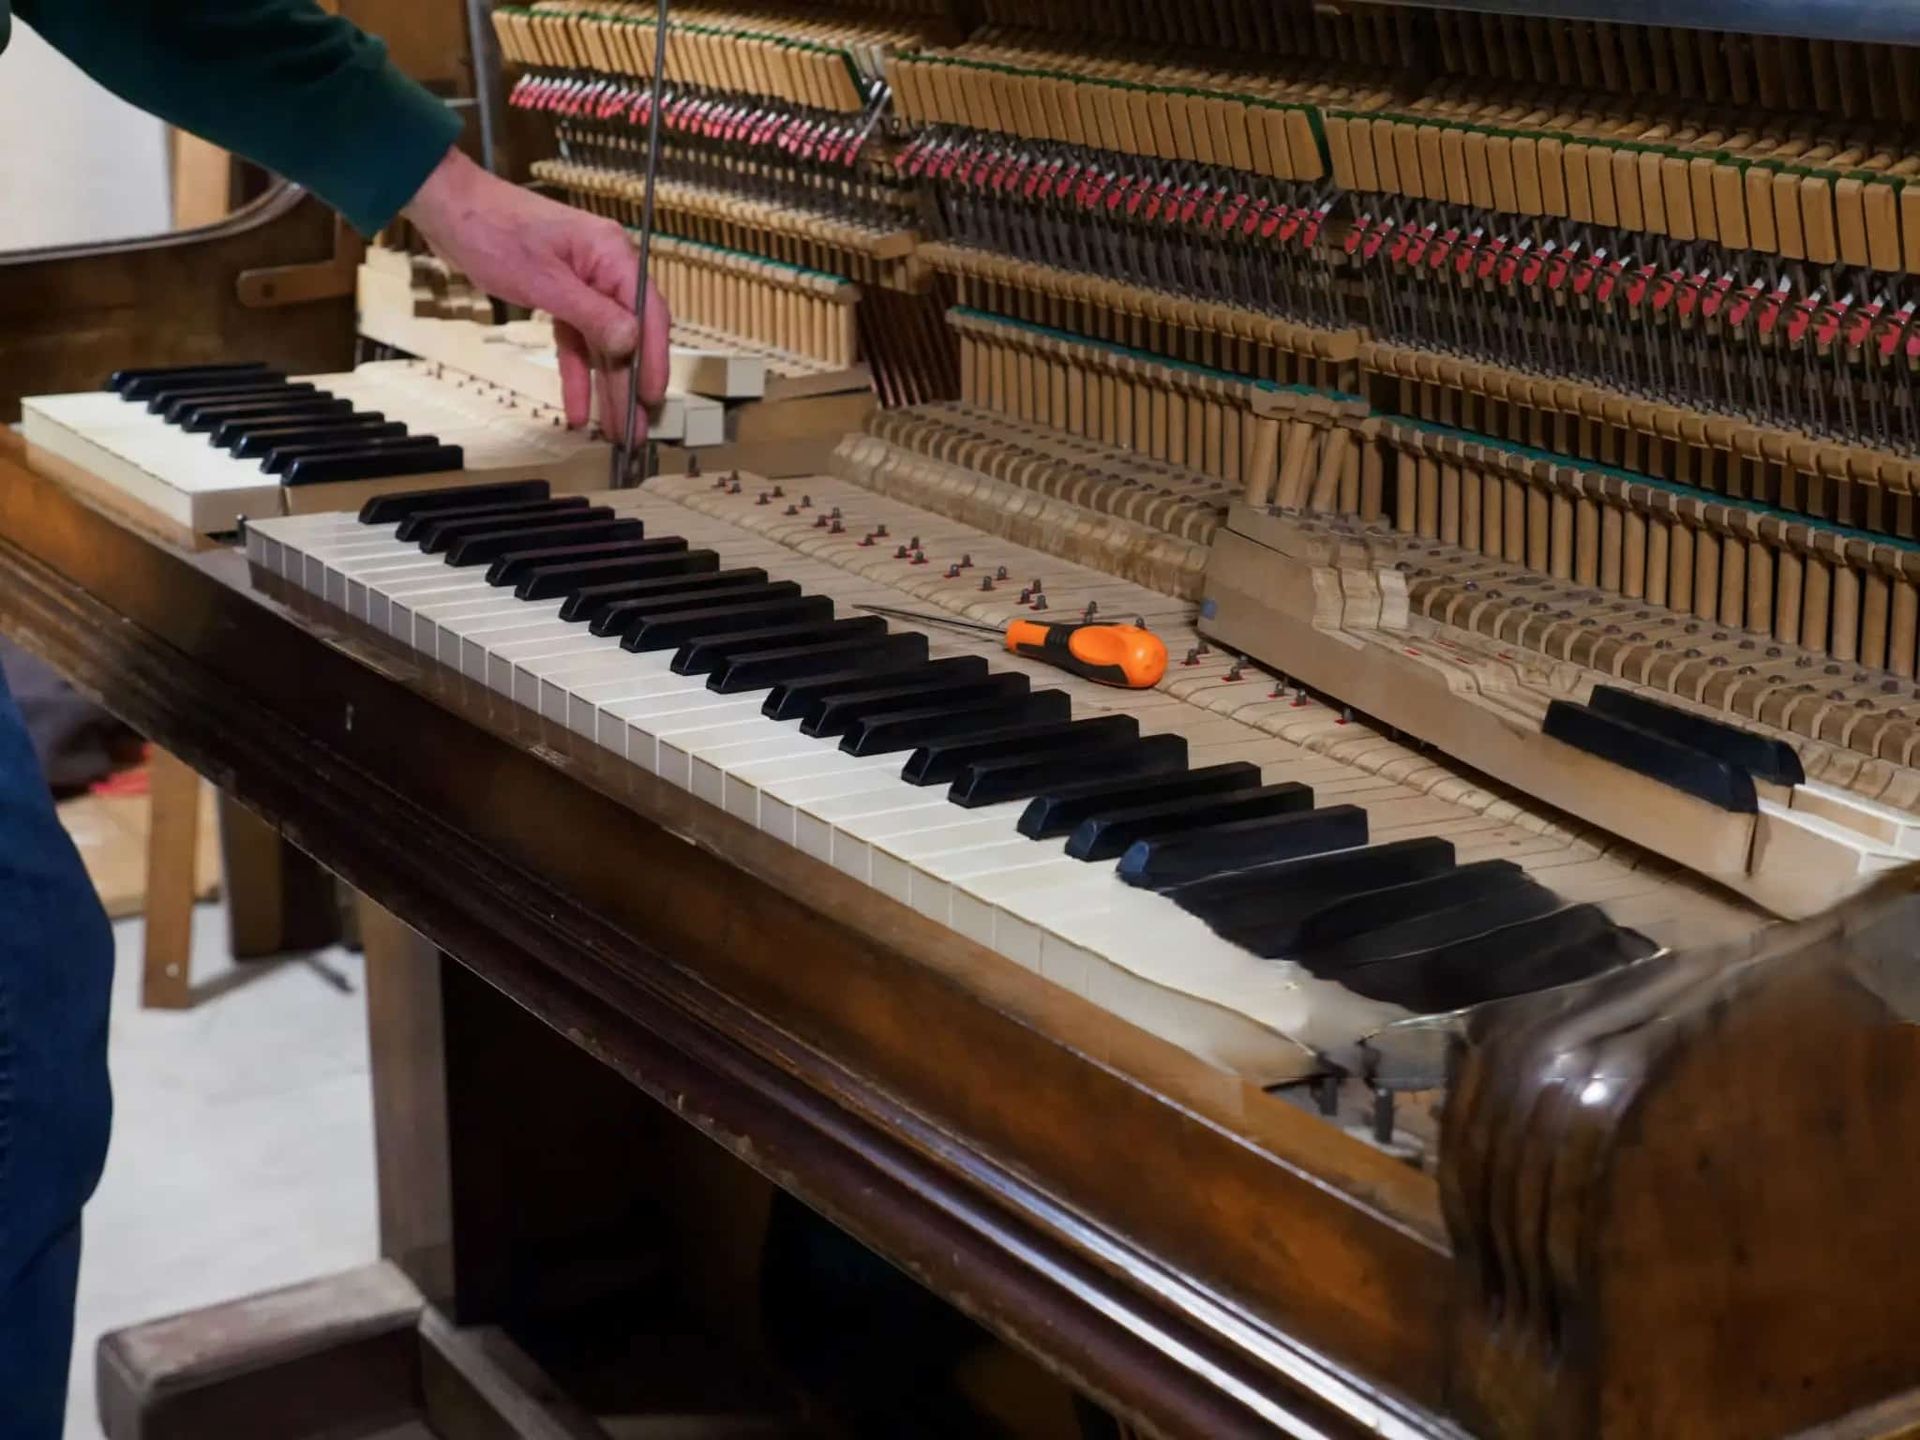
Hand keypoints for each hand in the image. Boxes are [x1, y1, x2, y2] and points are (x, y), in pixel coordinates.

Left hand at [402, 147, 669, 439]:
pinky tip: (579, 407)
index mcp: (612, 255)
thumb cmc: (492, 230)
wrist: (448, 207)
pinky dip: (575, 373)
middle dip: (630, 386)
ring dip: (606, 387)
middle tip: (635, 429)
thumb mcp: (543, 280)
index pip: (647, 314)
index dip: (653, 360)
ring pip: (603, 345)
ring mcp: (584, 283)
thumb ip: (592, 315)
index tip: (651, 398)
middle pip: (628, 336)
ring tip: (613, 429)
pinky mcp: (561, 295)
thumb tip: (632, 343)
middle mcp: (605, 269)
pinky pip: (576, 341)